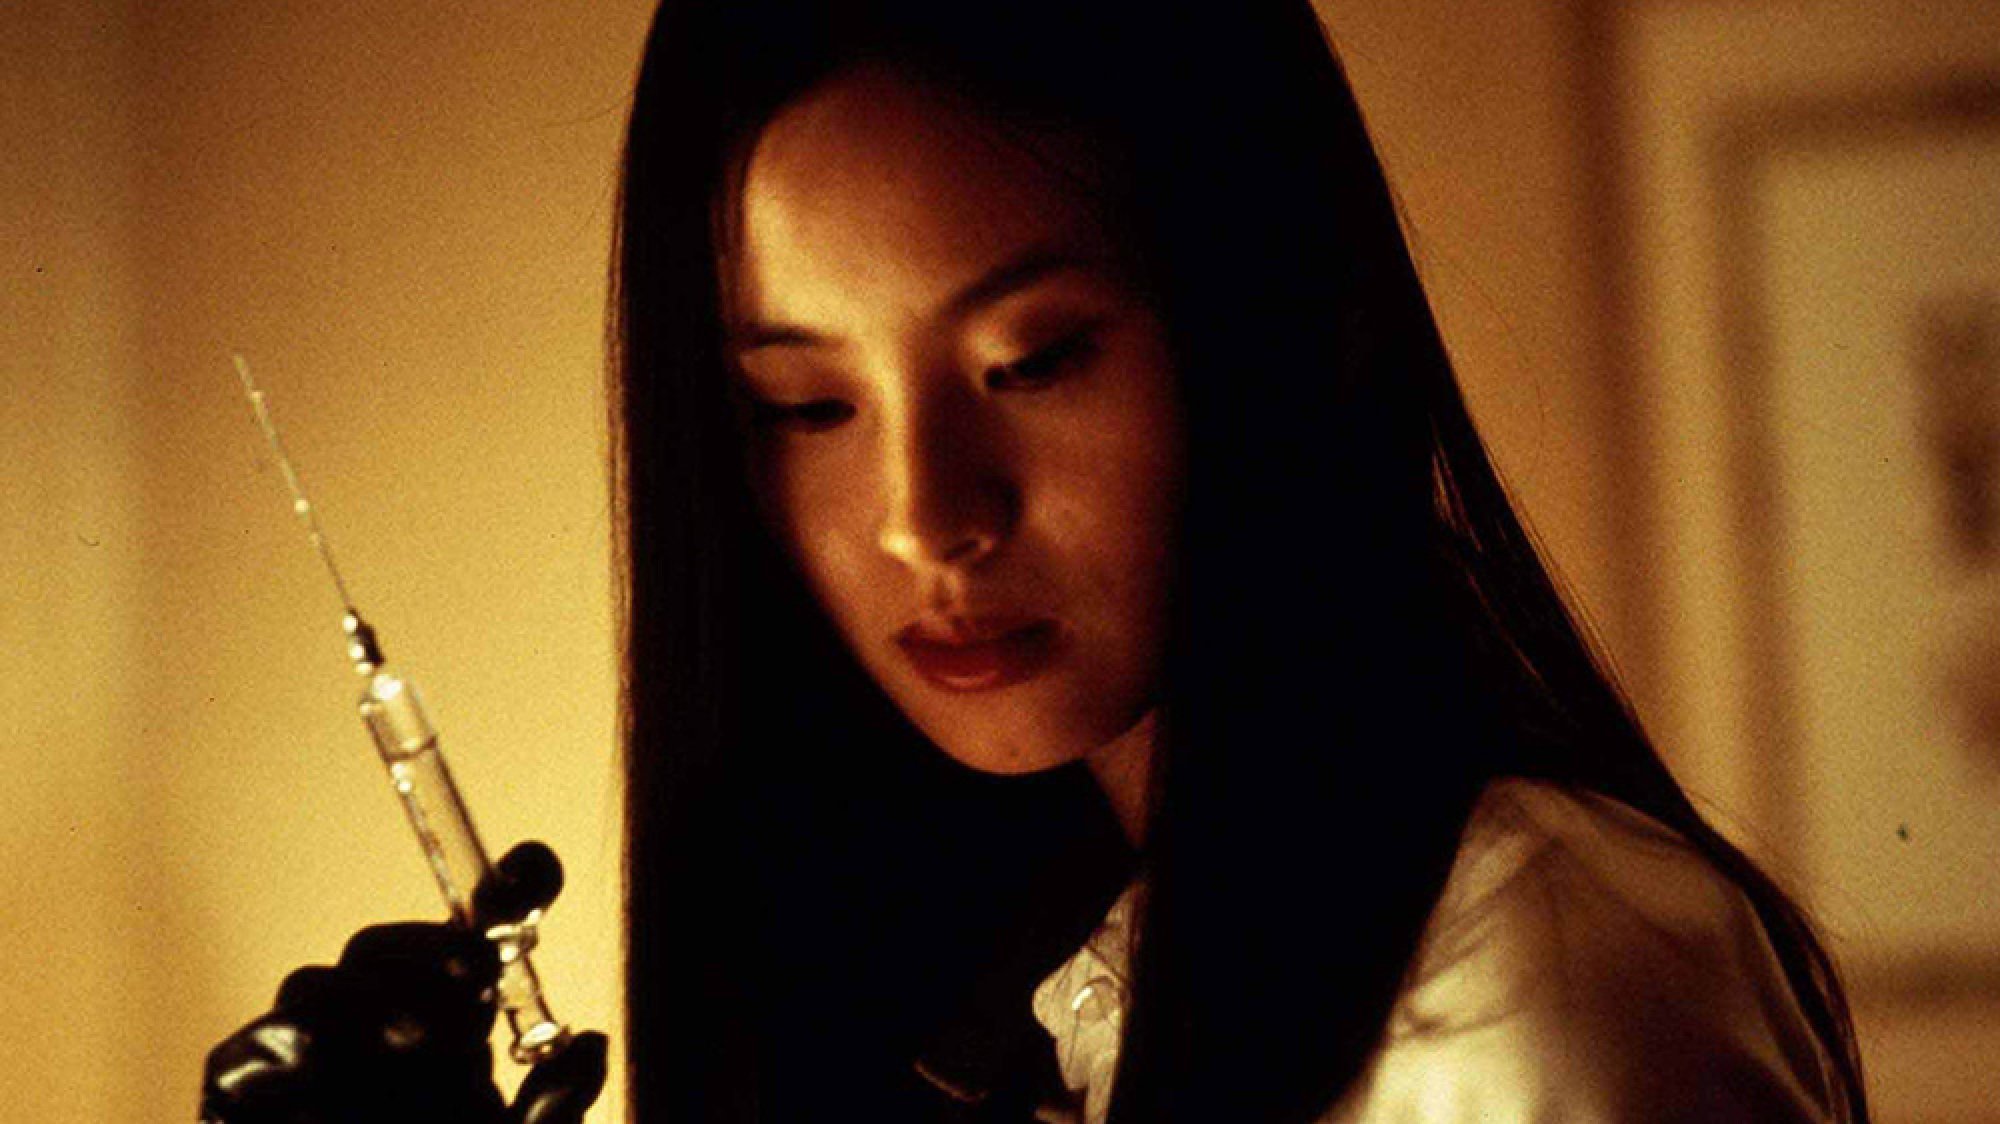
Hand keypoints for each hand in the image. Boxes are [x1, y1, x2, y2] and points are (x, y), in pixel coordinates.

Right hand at [199, 842, 606, 1123]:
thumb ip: (556, 1104)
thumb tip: (592, 1040)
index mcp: (443, 1027)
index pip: (470, 938)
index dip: (506, 893)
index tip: (537, 871)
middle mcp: (373, 1025)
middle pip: (379, 946)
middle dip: (428, 950)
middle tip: (478, 975)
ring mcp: (302, 1051)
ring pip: (315, 983)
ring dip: (372, 1002)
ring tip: (421, 1038)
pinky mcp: (239, 1082)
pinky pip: (255, 1046)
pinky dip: (301, 1056)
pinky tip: (340, 1093)